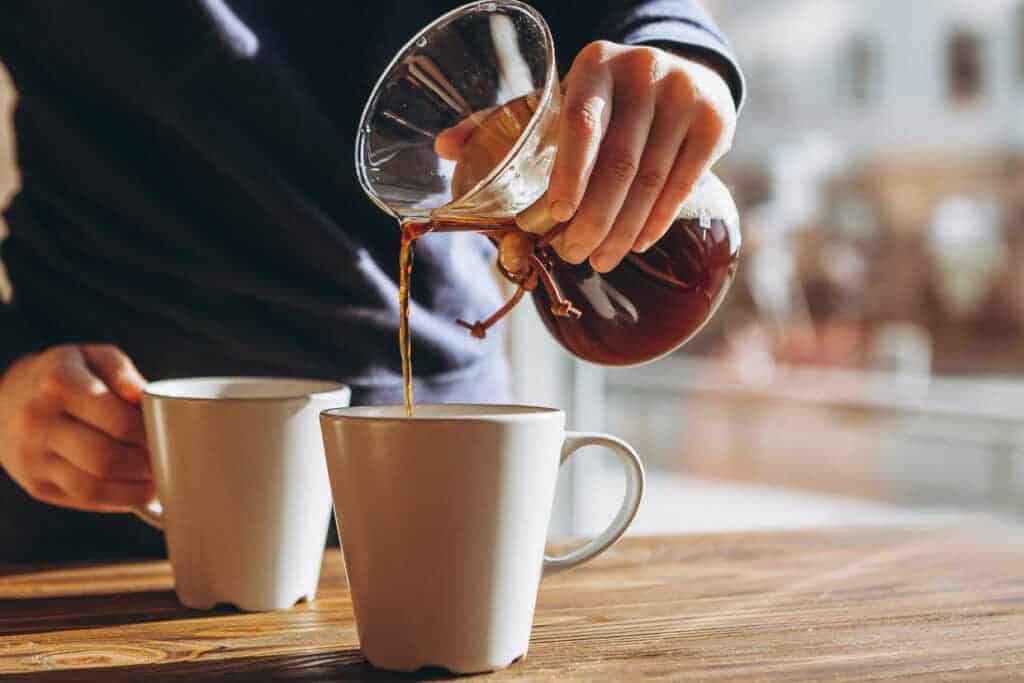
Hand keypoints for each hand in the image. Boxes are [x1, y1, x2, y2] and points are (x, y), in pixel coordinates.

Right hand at [0, 344, 152, 512]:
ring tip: (159, 480)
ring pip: (95, 487)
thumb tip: (145, 396)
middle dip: (146, 464)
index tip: (169, 436)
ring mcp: (33, 458)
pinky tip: (139, 492)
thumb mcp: (93, 357)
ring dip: (136, 490)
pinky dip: (119, 500)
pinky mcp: (37, 486)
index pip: (118, 420)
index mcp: (58, 384)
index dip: (150, 434)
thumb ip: (122, 372)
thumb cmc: (67, 377)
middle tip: (168, 460)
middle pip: (107, 458)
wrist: (9, 402)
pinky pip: (85, 501)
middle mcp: (38, 422)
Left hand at [437, 42, 735, 271]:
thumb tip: (442, 148)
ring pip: (650, 182)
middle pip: (617, 164)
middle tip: (571, 254)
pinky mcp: (716, 121)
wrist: (679, 70)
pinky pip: (684, 184)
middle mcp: (643, 73)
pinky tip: (637, 242)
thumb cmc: (603, 98)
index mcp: (594, 66)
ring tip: (599, 260)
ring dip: (621, 230)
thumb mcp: (559, 99)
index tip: (551, 220)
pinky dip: (656, 220)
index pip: (581, 127)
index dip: (568, 178)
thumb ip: (503, 123)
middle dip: (591, 220)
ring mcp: (685, 95)